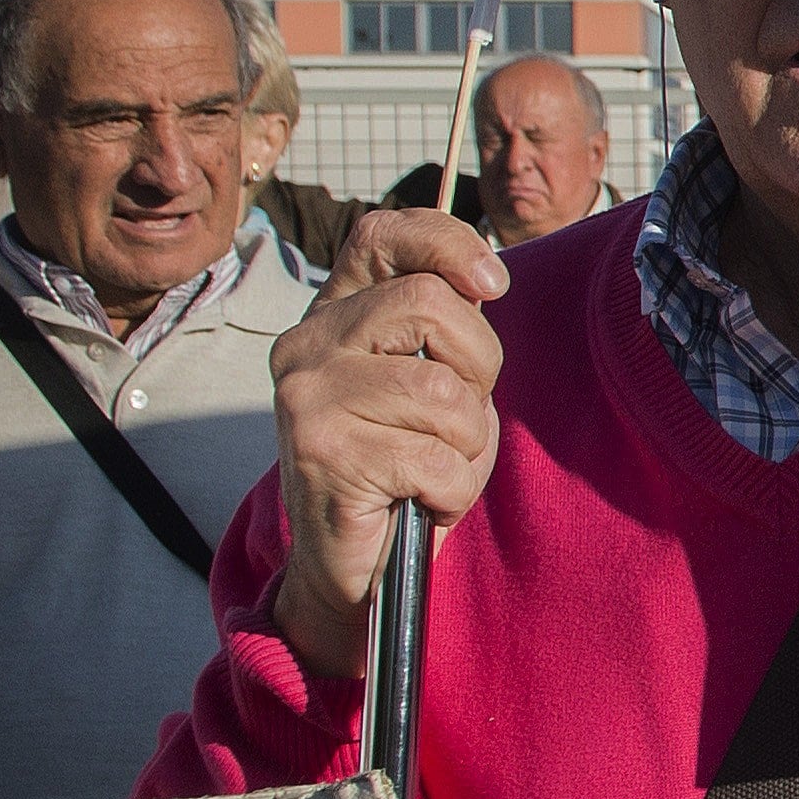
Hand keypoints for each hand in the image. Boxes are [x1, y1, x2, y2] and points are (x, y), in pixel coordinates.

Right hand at [268, 212, 511, 684]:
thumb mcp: (431, 380)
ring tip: (433, 465)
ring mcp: (307, 399)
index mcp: (333, 315)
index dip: (448, 242)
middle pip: (431, 305)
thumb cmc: (406, 464)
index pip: (382, 234)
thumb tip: (484, 278)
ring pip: (445, 391)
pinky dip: (453, 491)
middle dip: (479, 366)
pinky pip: (440, 459)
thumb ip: (443, 328)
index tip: (492, 284)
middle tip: (458, 417)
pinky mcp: (326, 456)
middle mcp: (306, 346)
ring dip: (467, 442)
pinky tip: (420, 501)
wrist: (353, 564)